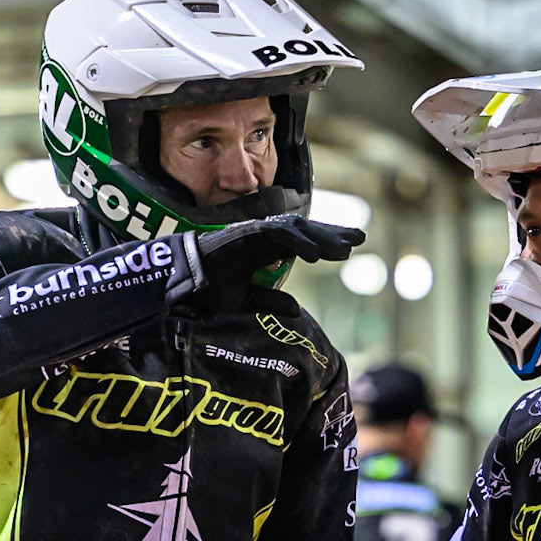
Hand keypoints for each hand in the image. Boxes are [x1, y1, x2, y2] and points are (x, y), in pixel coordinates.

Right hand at [167, 215, 364, 303]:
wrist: (180, 287)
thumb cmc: (207, 291)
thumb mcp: (246, 301)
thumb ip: (271, 302)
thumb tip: (298, 310)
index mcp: (264, 249)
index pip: (302, 242)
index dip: (325, 243)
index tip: (350, 250)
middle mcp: (262, 237)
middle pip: (305, 230)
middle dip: (332, 233)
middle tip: (360, 237)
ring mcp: (254, 232)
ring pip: (295, 230)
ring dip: (320, 238)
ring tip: (344, 250)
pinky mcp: (245, 235)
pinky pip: (276, 235)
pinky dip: (297, 242)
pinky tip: (315, 255)